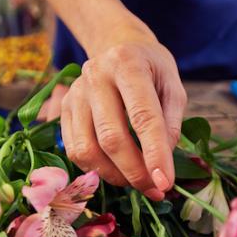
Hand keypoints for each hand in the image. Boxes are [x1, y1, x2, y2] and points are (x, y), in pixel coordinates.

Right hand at [60, 38, 187, 200]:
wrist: (119, 47)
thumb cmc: (151, 70)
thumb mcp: (173, 87)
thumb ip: (171, 124)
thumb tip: (160, 166)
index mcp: (127, 63)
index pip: (142, 116)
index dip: (154, 154)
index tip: (165, 183)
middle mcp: (95, 75)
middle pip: (111, 137)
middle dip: (135, 172)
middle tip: (154, 189)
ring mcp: (75, 92)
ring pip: (88, 149)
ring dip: (114, 176)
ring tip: (136, 181)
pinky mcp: (64, 108)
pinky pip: (75, 150)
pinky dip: (96, 169)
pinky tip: (116, 170)